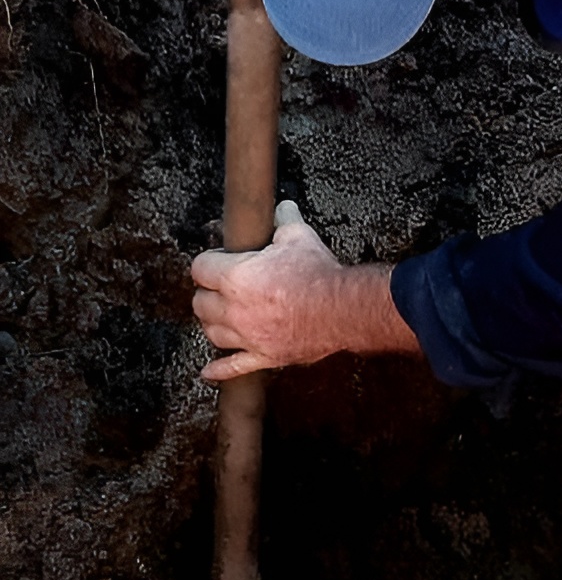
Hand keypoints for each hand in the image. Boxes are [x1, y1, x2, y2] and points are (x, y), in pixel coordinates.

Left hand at [191, 201, 421, 379]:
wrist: (343, 309)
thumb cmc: (319, 274)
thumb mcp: (299, 238)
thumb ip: (284, 221)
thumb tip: (283, 207)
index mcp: (236, 277)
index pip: (200, 268)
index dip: (208, 262)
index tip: (218, 260)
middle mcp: (234, 309)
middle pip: (200, 303)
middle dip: (208, 293)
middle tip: (220, 287)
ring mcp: (247, 336)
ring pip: (212, 333)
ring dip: (214, 323)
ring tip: (222, 315)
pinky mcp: (264, 356)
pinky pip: (233, 367)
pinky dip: (219, 370)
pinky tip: (209, 371)